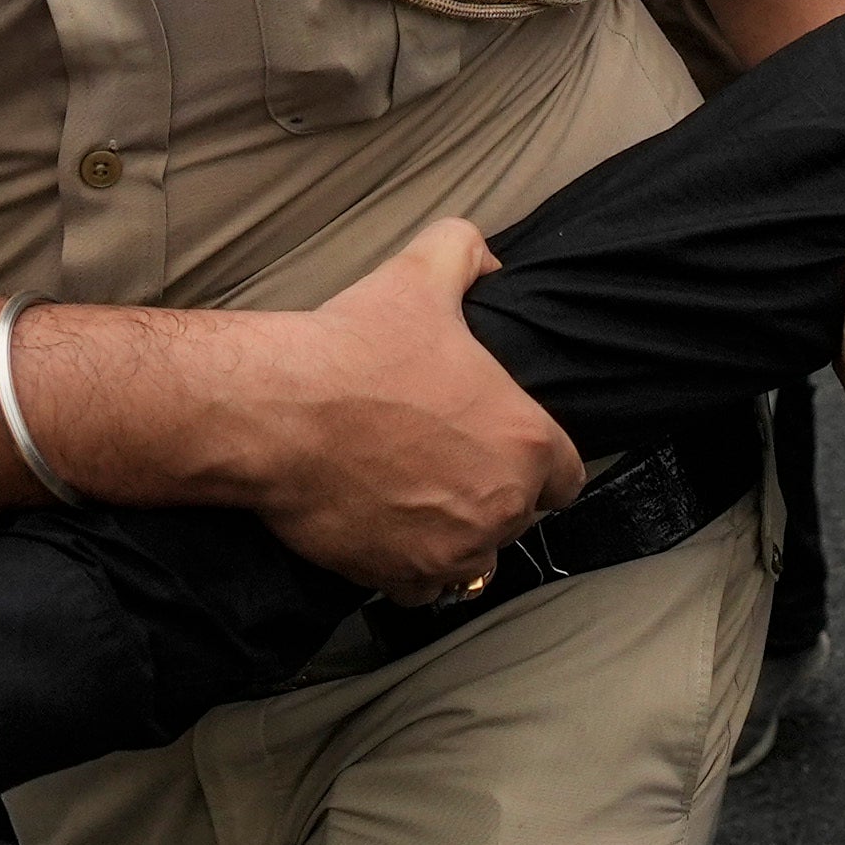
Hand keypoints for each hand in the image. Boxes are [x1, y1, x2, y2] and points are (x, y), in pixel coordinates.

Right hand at [251, 219, 583, 592]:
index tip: (502, 453)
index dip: (538, 466)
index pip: (566, 477)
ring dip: (456, 540)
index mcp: (526, 441)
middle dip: (489, 497)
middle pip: (516, 516)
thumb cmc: (354, 347)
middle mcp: (502, 504)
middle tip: (443, 470)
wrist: (278, 412)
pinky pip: (425, 591)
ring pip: (476, 559)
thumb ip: (466, 252)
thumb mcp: (420, 275)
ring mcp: (455, 549)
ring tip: (418, 508)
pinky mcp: (403, 579)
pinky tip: (387, 538)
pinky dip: (410, 572)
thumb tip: (488, 258)